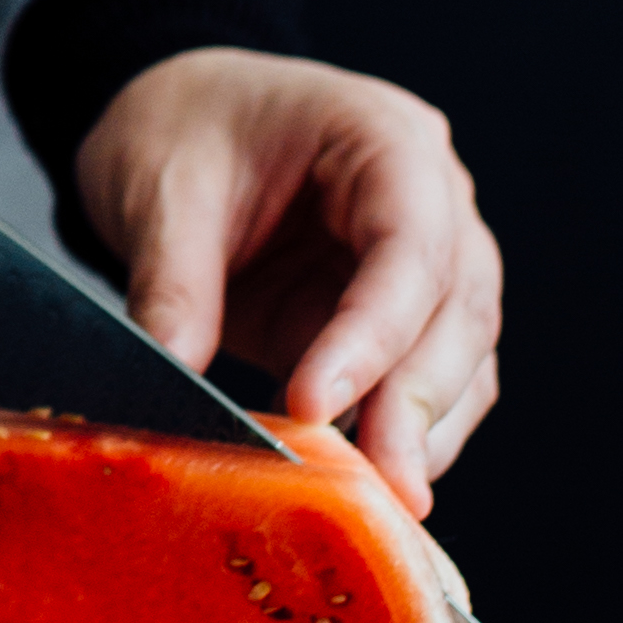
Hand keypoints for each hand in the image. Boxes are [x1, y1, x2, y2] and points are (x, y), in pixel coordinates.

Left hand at [73, 46, 502, 514]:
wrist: (179, 120)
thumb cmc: (181, 127)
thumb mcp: (161, 188)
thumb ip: (174, 280)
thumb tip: (175, 372)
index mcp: (384, 137)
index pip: (410, 242)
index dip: (373, 332)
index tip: (314, 403)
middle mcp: (431, 198)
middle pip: (457, 309)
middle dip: (415, 404)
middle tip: (378, 487)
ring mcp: (426, 263)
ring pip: (461, 358)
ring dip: (422, 432)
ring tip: (375, 502)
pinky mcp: (397, 320)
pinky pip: (427, 384)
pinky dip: (402, 435)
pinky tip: (365, 483)